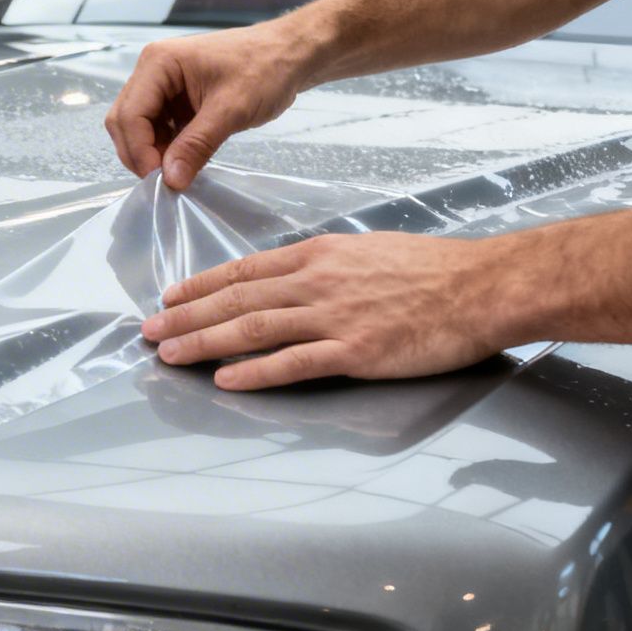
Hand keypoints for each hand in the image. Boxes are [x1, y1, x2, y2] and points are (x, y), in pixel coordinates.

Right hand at [104, 26, 316, 189]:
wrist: (291, 54)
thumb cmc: (265, 69)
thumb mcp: (232, 109)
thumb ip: (197, 144)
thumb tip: (171, 180)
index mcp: (158, 63)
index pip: (129, 115)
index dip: (140, 151)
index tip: (161, 180)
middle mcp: (152, 71)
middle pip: (125, 121)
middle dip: (140, 153)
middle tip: (167, 181)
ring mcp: (162, 84)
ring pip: (138, 128)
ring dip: (153, 152)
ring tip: (179, 172)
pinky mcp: (175, 98)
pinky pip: (158, 128)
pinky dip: (166, 148)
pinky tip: (186, 159)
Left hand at [139, 233, 517, 390]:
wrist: (482, 286)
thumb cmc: (434, 270)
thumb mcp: (369, 250)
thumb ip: (328, 266)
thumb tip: (297, 279)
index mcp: (320, 254)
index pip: (244, 270)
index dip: (201, 285)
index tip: (169, 298)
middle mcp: (317, 282)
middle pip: (236, 300)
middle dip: (186, 316)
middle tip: (148, 331)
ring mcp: (334, 317)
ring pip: (253, 329)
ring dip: (204, 343)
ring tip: (168, 355)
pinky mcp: (356, 351)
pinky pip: (294, 363)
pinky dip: (255, 372)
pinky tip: (225, 380)